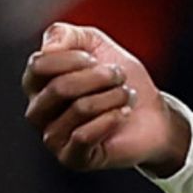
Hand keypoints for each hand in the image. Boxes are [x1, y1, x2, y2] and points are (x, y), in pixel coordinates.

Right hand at [21, 23, 188, 175]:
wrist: (154, 114)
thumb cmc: (121, 81)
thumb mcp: (98, 45)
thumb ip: (68, 35)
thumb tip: (48, 46)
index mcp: (38, 83)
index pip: (39, 64)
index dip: (76, 57)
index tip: (97, 59)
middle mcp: (38, 111)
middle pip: (60, 87)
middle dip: (101, 77)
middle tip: (119, 78)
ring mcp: (53, 137)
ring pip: (80, 108)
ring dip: (114, 97)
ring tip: (124, 97)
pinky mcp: (72, 158)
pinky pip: (84, 136)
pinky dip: (112, 119)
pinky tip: (123, 114)